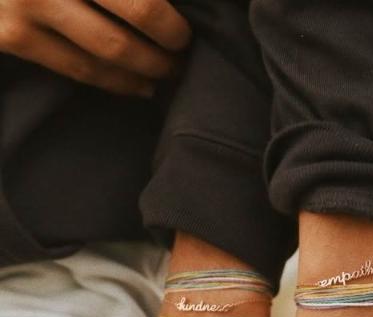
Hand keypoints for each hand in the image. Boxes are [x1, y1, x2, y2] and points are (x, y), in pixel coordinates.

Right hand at [0, 0, 190, 95]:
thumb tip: (171, 5)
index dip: (172, 14)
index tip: (188, 26)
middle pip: (139, 12)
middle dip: (172, 39)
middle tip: (184, 49)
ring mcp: (27, 2)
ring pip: (111, 51)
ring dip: (151, 67)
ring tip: (168, 70)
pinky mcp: (12, 36)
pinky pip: (81, 70)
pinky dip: (120, 83)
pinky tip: (141, 86)